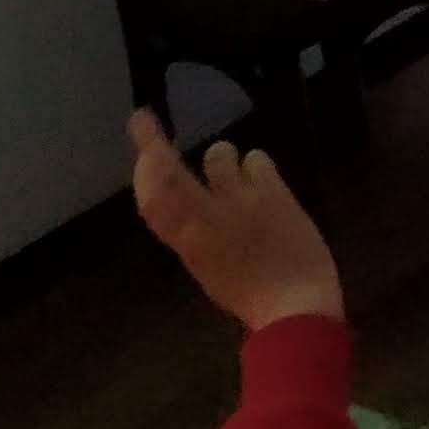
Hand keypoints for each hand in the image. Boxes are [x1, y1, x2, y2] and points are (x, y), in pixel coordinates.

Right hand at [129, 111, 342, 331]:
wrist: (296, 306)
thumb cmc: (253, 297)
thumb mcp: (210, 268)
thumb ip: (199, 234)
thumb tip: (197, 205)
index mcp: (188, 243)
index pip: (152, 199)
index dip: (139, 171)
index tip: (132, 149)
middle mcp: (208, 216)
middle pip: (170, 171)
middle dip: (152, 143)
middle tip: (144, 122)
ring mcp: (242, 200)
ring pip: (218, 155)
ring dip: (221, 159)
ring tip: (232, 171)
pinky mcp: (276, 191)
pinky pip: (257, 159)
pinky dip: (254, 163)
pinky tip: (259, 174)